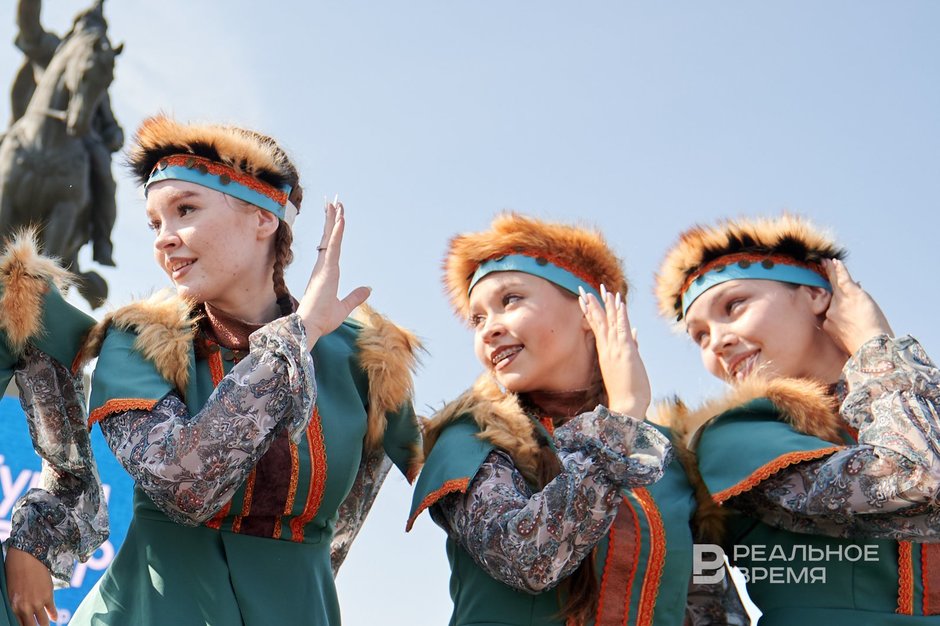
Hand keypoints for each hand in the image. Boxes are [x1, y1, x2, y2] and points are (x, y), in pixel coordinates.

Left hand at [5, 547, 56, 625]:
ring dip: (45, 625)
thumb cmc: (15, 572)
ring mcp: (37, 603)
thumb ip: (18, 604)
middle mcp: (24, 608)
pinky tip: (55, 618)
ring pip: (42, 622)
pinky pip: (52, 610)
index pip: (20, 625)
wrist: (25, 558)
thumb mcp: (13, 592)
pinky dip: (54, 615)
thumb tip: (25, 612)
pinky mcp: (47, 595)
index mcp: (13, 607)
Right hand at [296, 198, 370, 349]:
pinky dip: (337, 232)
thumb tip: (368, 288)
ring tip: (336, 203)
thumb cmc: (322, 319)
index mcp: (325, 272)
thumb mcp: (344, 307)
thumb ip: (356, 296)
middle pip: (328, 237)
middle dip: (331, 219)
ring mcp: (323, 267)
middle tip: (334, 202)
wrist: (310, 326)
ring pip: (330, 237)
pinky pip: (333, 246)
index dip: (332, 231)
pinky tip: (341, 219)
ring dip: (334, 219)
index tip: (335, 216)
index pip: (330, 246)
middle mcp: (323, 266)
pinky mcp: (326, 270)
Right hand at [579, 284, 650, 418]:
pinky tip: (619, 302)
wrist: (626, 406)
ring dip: (606, 304)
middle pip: (598, 322)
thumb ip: (631, 345)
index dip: (591, 312)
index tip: (585, 299)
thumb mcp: (629, 363)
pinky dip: (620, 314)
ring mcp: (615, 349)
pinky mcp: (625, 350)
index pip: (597, 327)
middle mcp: (607, 348)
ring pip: (609, 322)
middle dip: (591, 305)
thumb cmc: (627, 390)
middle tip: (583, 290)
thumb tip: (635, 332)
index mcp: (606, 352)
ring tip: (602, 289)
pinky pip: (621, 328)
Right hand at [821, 258, 892, 354]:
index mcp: (828, 324)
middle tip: (823, 270)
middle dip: (830, 286)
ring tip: (827, 262)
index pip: (830, 309)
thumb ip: (845, 327)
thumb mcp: (847, 339)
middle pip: (832, 296)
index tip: (832, 299)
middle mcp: (830, 312)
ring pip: (835, 285)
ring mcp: (839, 302)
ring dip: (831, 272)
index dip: (835, 303)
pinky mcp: (851, 294)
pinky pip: (842, 279)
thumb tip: (849, 316)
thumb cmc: (864, 347)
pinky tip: (834, 261)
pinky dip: (838, 269)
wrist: (870, 346)